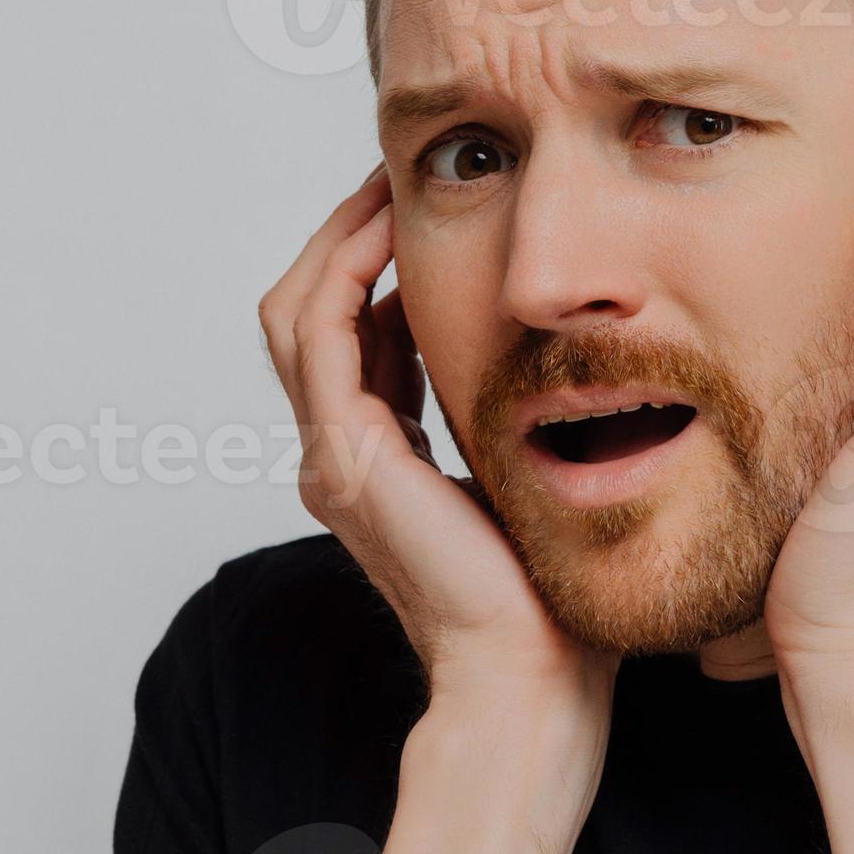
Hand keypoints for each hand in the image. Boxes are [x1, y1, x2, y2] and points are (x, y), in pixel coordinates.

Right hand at [260, 168, 613, 708]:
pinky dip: (345, 271)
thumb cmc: (550, 600)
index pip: (350, 334)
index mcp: (376, 462)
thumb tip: (556, 355)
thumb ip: (517, 416)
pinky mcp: (349, 459)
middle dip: (347, 234)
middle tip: (398, 175)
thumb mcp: (531, 475)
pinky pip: (322, 332)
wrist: (530, 678)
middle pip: (306, 310)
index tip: (425, 208)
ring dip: (340, 237)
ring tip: (388, 184)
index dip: (375, 262)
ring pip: (298, 310)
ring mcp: (335, 459)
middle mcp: (342, 457)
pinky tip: (389, 231)